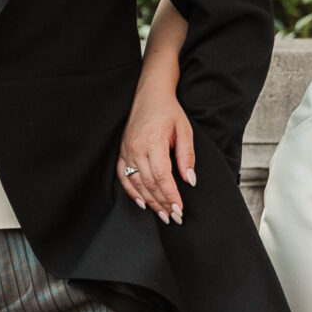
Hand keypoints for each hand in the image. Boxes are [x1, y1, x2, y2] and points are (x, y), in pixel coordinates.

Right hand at [118, 90, 196, 223]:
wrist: (149, 94)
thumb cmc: (168, 110)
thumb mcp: (184, 129)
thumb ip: (187, 156)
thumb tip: (189, 180)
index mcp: (153, 142)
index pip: (162, 176)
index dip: (171, 195)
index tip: (180, 209)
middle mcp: (137, 148)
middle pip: (149, 183)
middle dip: (163, 203)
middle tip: (174, 217)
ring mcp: (127, 150)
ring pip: (137, 183)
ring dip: (150, 201)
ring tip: (162, 214)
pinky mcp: (122, 151)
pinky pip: (123, 176)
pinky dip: (131, 191)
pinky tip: (142, 202)